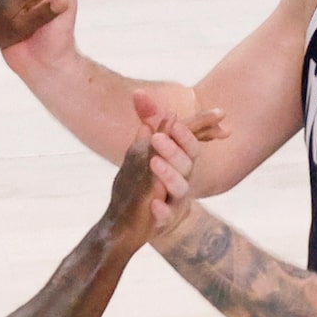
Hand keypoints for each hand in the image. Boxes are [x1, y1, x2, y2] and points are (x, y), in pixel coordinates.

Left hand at [105, 114, 197, 248]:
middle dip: (175, 149)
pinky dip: (162, 210)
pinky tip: (154, 203)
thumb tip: (138, 93)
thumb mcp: (139, 150)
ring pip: (181, 188)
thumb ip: (144, 124)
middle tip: (158, 137)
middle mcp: (182, 180)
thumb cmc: (140, 183)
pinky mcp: (164, 222)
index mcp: (179, 163)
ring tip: (154, 163)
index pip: (190, 145)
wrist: (126, 223)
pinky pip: (167, 216)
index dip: (189, 132)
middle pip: (187, 163)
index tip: (178, 121)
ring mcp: (174, 201)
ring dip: (169, 174)